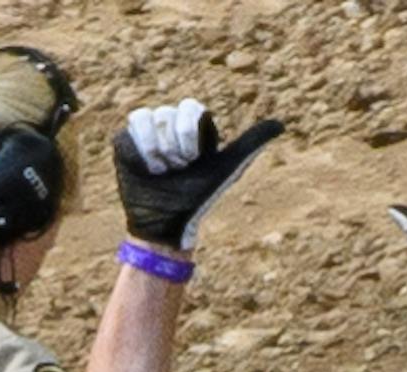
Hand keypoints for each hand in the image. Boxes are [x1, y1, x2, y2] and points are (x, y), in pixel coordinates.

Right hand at [115, 99, 283, 249]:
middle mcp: (168, 123)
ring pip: (146, 119)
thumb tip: (281, 124)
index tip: (193, 160)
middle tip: (176, 169)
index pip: (189, 110)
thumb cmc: (196, 198)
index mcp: (192, 124)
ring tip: (159, 172)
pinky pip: (129, 130)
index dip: (189, 137)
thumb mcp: (226, 168)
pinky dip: (138, 153)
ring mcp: (146, 131)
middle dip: (173, 149)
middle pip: (167, 114)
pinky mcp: (125, 142)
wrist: (166, 226)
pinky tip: (144, 170)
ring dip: (155, 153)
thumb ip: (249, 144)